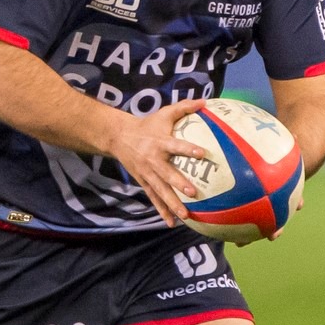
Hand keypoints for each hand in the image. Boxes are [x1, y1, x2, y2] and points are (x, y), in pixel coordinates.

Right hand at [106, 98, 207, 226]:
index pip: (175, 146)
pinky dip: (162, 211)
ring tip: (186, 215)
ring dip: (172, 204)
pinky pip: (154, 199)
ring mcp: (147, 174)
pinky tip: (172, 223)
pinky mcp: (144, 183)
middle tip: (193, 193)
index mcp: (159, 142)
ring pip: (160, 191)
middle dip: (179, 184)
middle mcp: (153, 160)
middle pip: (167, 174)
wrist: (119, 137)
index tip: (202, 154)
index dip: (188, 149)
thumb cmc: (148, 125)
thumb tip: (205, 102)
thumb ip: (184, 107)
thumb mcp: (164, 113)